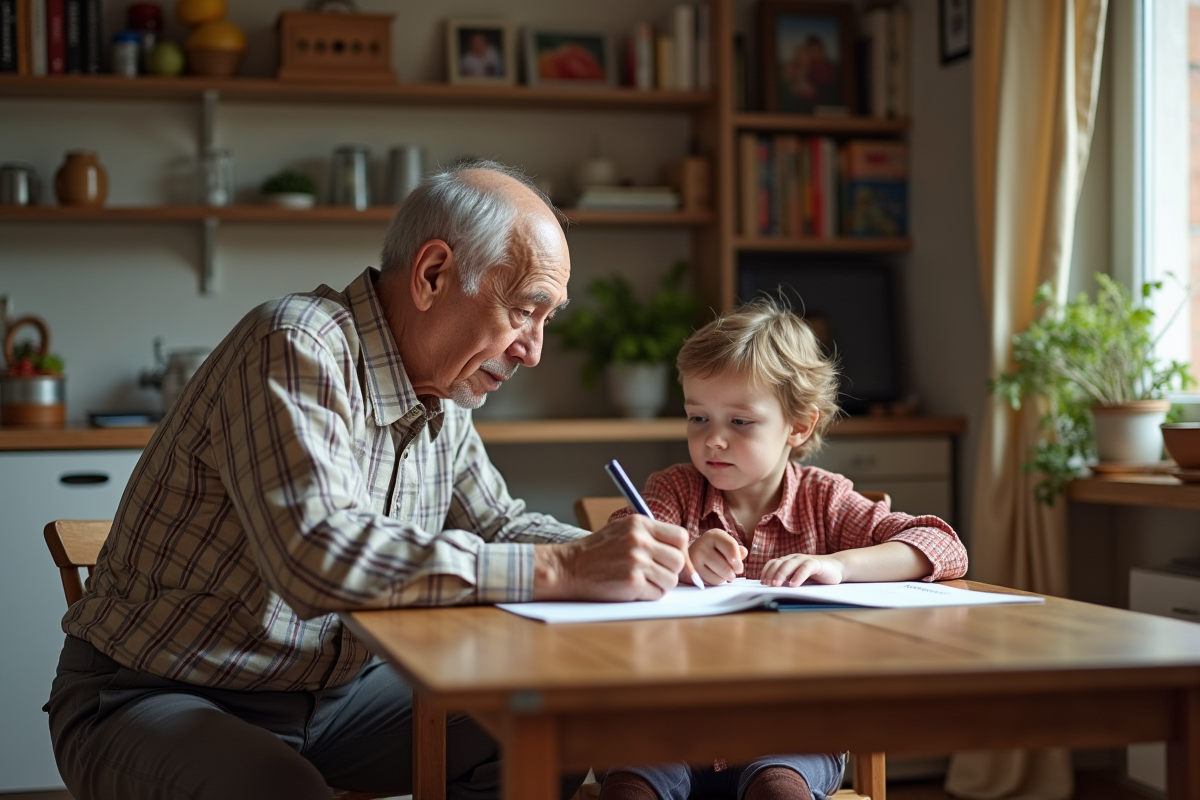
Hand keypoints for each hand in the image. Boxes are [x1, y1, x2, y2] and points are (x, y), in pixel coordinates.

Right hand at [533, 515, 688, 601]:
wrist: (567, 568)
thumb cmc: (596, 552)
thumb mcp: (622, 530)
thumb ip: (651, 536)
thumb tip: (682, 556)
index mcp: (639, 523)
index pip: (680, 536)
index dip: (680, 551)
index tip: (672, 560)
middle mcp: (639, 540)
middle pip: (679, 560)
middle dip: (671, 571)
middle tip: (655, 574)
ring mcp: (636, 561)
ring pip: (671, 580)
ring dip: (660, 585)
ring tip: (641, 581)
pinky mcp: (632, 582)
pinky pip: (657, 594)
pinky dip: (648, 595)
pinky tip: (632, 589)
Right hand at [689, 529, 747, 585]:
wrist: (691, 555)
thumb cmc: (714, 550)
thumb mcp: (725, 545)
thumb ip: (736, 549)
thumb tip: (743, 552)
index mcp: (714, 535)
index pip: (731, 547)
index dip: (738, 561)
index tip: (738, 567)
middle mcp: (702, 544)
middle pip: (726, 567)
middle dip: (732, 573)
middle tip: (731, 573)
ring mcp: (695, 558)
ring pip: (720, 577)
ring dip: (724, 578)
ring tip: (720, 573)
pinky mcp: (692, 571)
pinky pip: (711, 582)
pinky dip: (716, 581)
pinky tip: (712, 575)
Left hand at [759, 553, 845, 586]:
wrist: (837, 568)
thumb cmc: (816, 575)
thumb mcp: (798, 578)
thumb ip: (788, 580)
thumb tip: (771, 589)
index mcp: (789, 561)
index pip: (773, 563)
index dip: (766, 572)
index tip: (762, 583)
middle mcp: (795, 558)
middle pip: (779, 563)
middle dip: (771, 574)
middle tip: (768, 585)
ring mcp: (805, 560)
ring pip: (789, 564)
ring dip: (781, 574)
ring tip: (777, 585)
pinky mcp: (816, 563)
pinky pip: (805, 568)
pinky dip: (798, 576)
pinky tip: (794, 585)